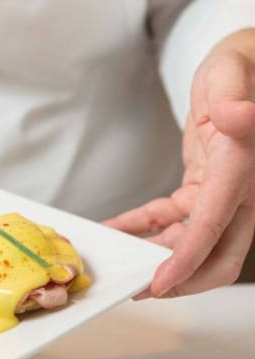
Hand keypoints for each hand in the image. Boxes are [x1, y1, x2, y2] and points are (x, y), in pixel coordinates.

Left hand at [104, 29, 254, 297]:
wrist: (242, 69)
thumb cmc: (237, 70)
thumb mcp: (231, 76)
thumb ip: (233, 99)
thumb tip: (240, 116)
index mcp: (243, 170)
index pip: (214, 226)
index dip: (187, 259)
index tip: (159, 282)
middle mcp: (239, 191)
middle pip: (215, 255)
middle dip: (178, 278)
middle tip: (136, 289)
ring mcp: (223, 194)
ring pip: (192, 243)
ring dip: (156, 256)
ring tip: (117, 259)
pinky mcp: (205, 189)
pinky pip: (173, 218)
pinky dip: (145, 227)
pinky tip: (116, 229)